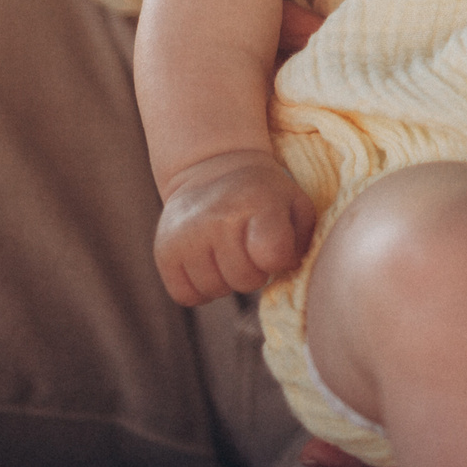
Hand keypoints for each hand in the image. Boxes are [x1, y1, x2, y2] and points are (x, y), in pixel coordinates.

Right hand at [152, 149, 315, 306]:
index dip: (280, 260)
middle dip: (255, 272)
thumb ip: (302, 238)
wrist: (212, 170)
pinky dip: (200, 289)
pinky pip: (186, 296)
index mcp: (257, 204)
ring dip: (227, 281)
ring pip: (215, 291)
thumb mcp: (295, 203)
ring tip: (229, 254)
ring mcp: (186, 236)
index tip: (277, 246)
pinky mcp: (164, 251)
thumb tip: (289, 269)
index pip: (273, 257)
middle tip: (251, 250)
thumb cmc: (264, 195)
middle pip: (246, 281)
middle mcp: (218, 220)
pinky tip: (208, 264)